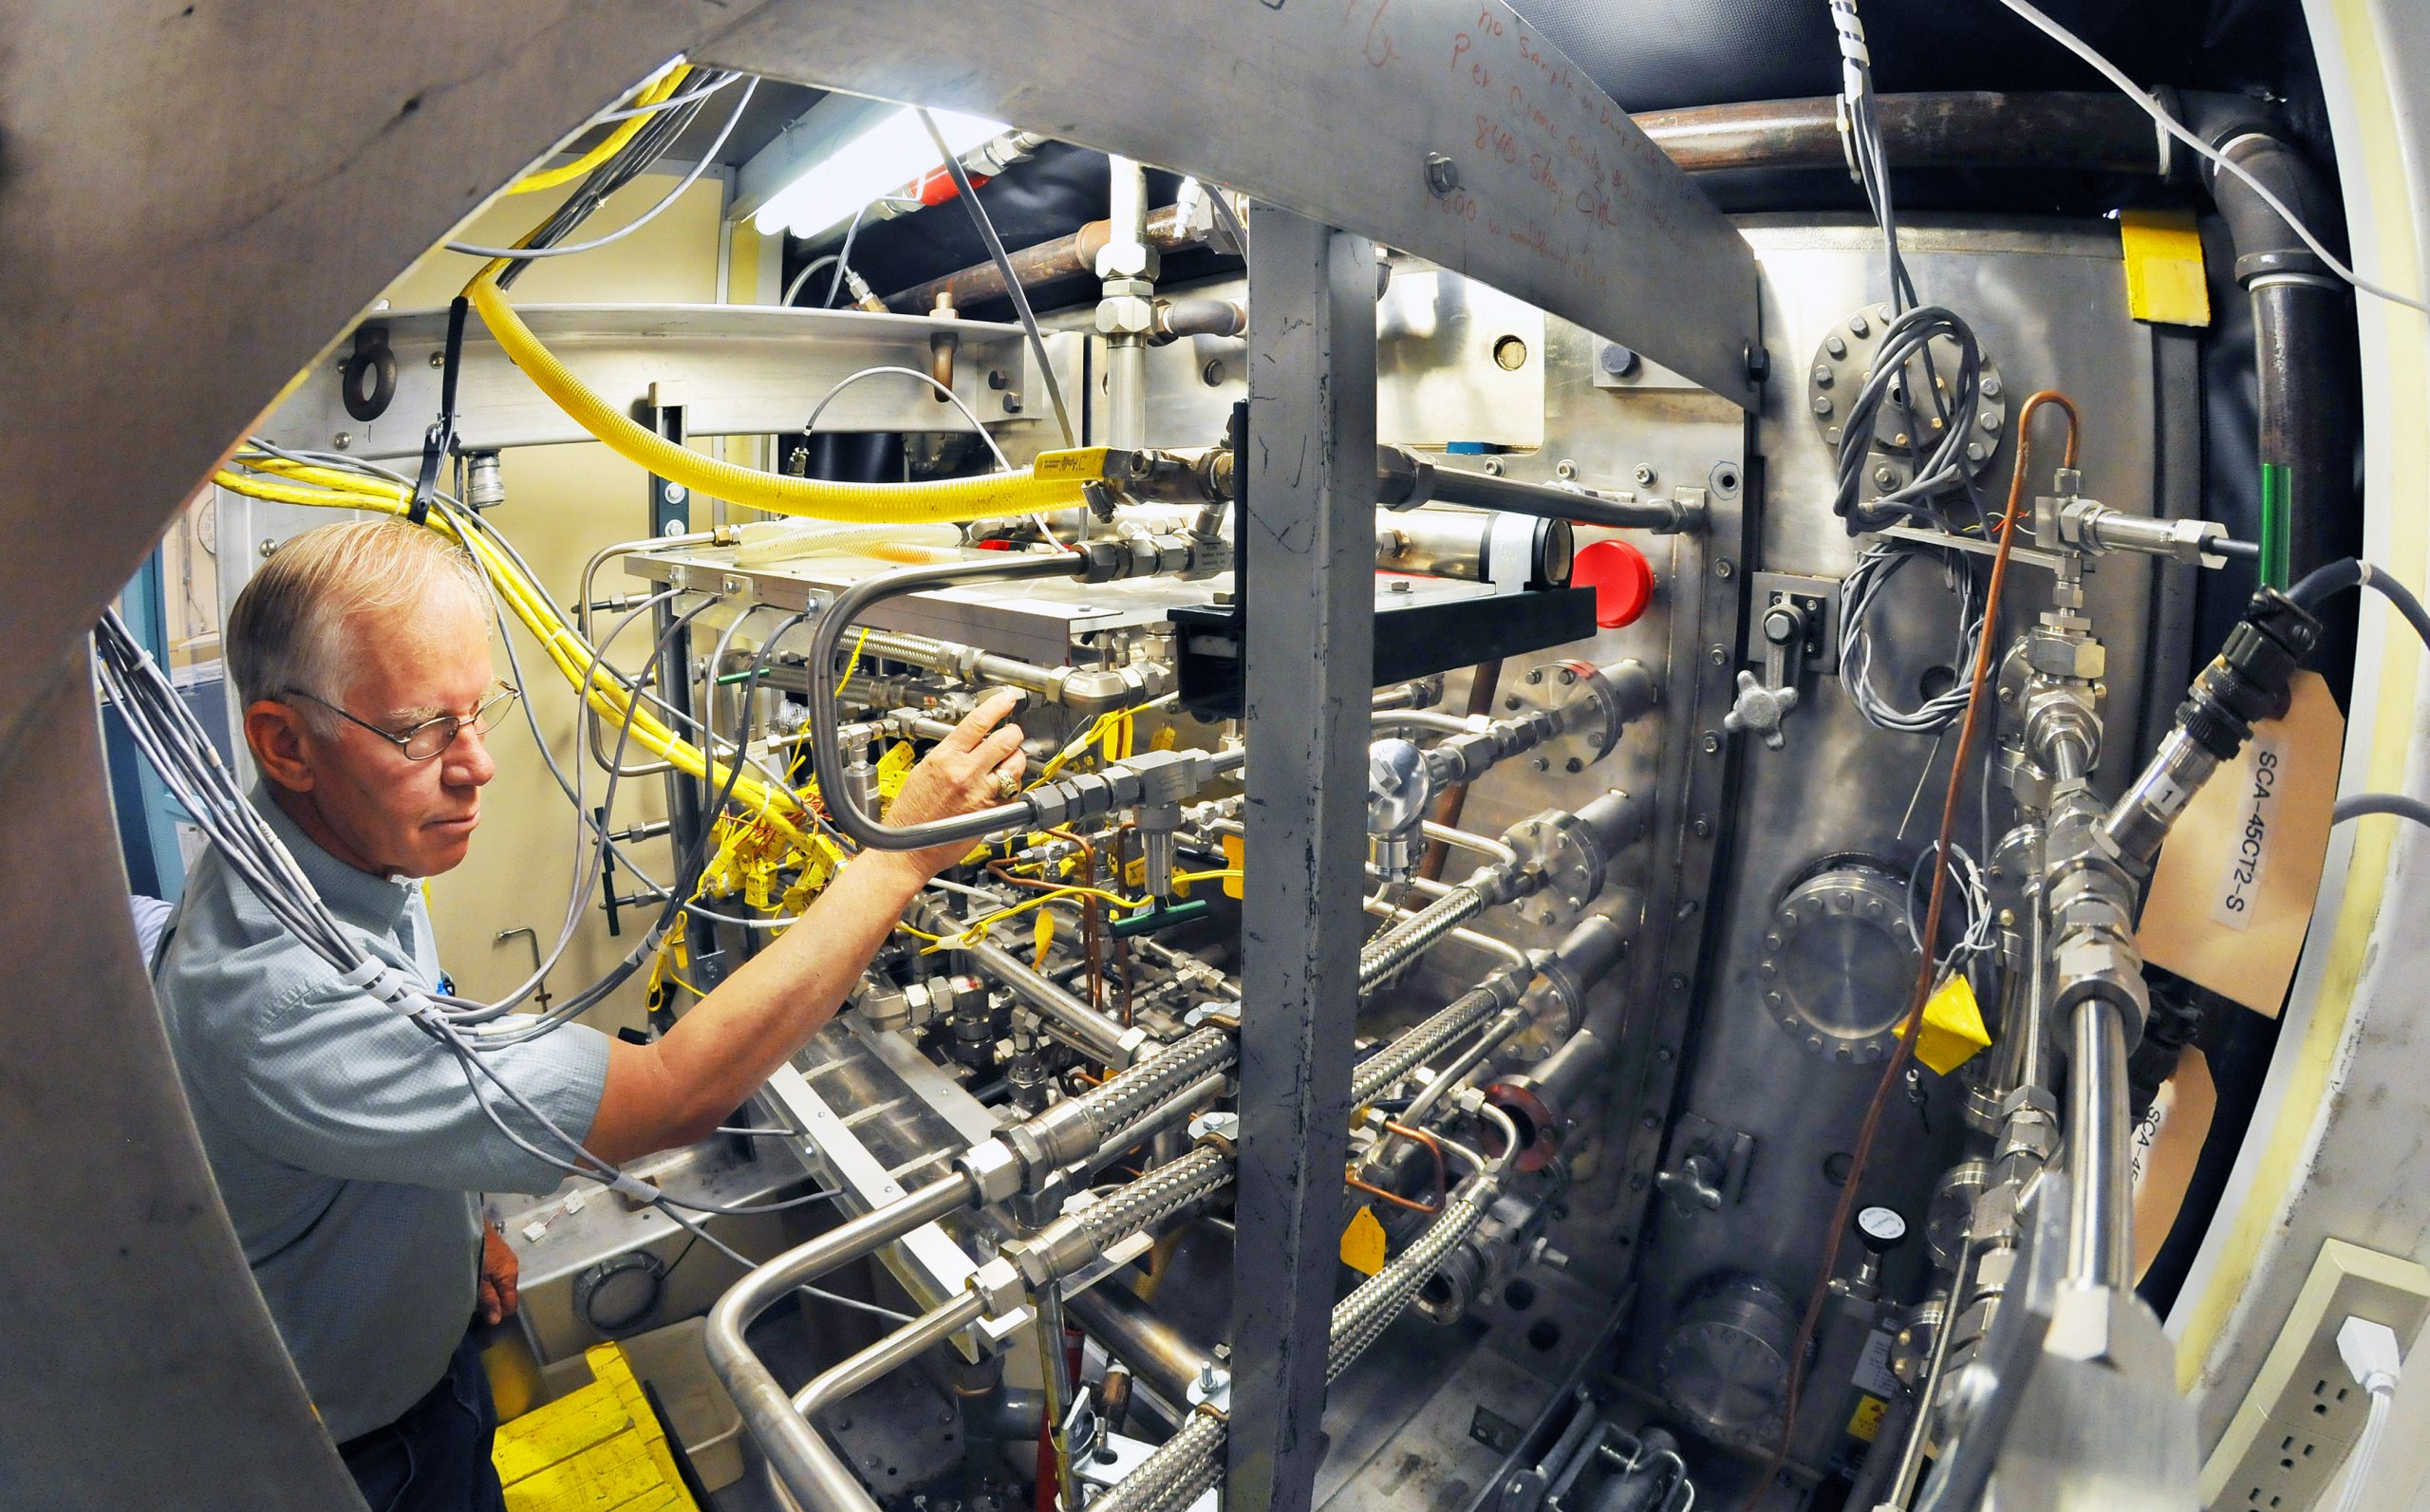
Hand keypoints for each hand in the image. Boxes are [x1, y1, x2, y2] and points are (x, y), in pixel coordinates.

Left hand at [479, 1224, 518, 1323]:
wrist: (469, 1222)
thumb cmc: (475, 1253)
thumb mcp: (479, 1280)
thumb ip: (488, 1300)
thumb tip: (497, 1321)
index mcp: (510, 1275)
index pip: (511, 1304)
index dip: (498, 1313)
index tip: (482, 1314)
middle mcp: (512, 1266)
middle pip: (506, 1293)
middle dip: (492, 1300)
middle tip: (472, 1300)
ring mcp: (505, 1257)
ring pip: (500, 1282)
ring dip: (488, 1288)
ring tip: (470, 1287)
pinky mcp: (497, 1251)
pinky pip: (495, 1272)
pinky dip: (486, 1277)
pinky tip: (474, 1274)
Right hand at [879, 690, 1026, 882]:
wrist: (909, 849)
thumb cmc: (912, 813)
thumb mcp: (924, 770)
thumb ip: (950, 753)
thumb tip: (972, 739)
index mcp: (944, 758)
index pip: (978, 722)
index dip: (998, 705)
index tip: (1007, 698)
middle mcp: (965, 773)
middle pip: (1005, 739)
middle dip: (1013, 734)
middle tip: (1011, 734)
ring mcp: (981, 793)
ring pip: (1016, 764)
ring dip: (1016, 759)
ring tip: (1007, 762)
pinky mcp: (992, 812)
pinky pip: (1013, 791)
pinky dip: (1012, 785)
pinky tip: (1002, 787)